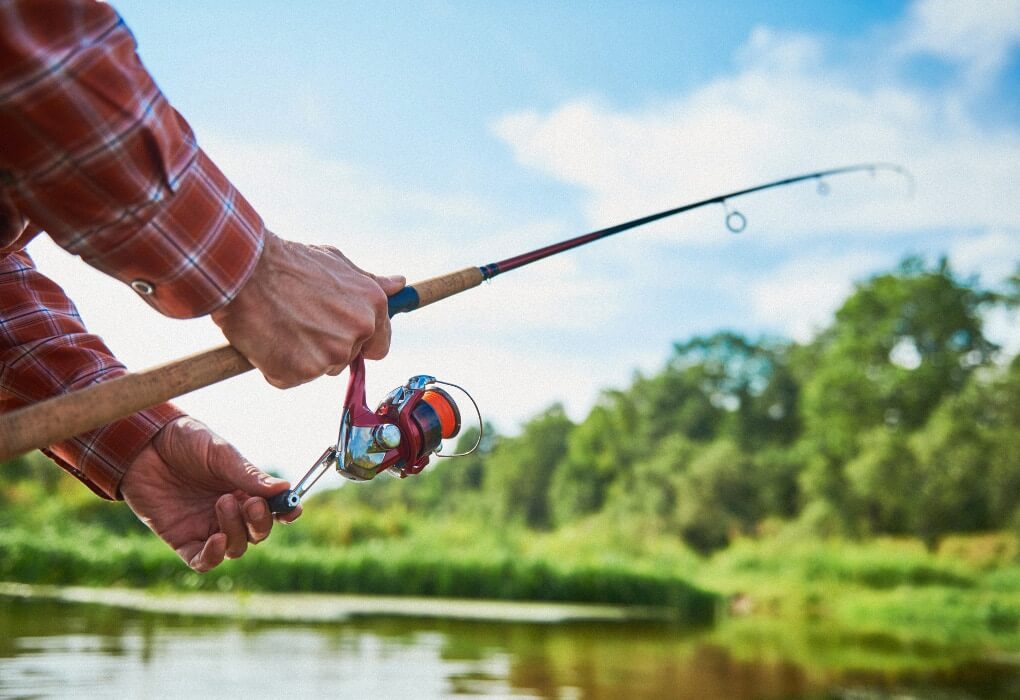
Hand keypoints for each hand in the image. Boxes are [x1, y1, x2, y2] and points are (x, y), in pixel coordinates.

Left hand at [120, 416, 299, 571]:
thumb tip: (285, 488)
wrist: (142, 444)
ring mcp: (206, 527)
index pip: (273, 510)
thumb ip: (249, 475)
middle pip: (257, 533)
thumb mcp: (220, 454)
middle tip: (250, 502)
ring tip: (223, 501)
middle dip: (260, 522)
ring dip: (236, 531)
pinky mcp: (181, 539)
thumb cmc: (184, 441)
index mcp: (244, 489)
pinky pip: (202, 560)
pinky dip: (213, 557)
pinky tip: (216, 541)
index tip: (293, 509)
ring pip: (235, 547)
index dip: (286, 512)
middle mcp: (229, 512)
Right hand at [211, 232, 405, 388]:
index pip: (378, 347)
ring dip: (300, 356)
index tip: (338, 335)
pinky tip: (266, 337)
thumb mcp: (337, 263)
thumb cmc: (288, 263)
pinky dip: (275, 365)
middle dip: (324, 347)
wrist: (243, 269)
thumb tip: (399, 285)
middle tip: (297, 320)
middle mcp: (356, 333)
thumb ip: (370, 282)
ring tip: (280, 324)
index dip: (358, 344)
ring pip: (317, 369)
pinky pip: (288, 378)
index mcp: (371, 307)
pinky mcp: (298, 372)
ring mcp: (328, 355)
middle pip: (345, 360)